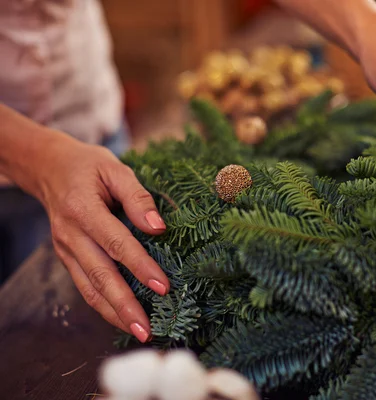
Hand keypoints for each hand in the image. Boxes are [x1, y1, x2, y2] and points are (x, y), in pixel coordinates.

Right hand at [33, 133, 168, 341]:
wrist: (48, 167)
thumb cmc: (87, 166)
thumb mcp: (114, 168)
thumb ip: (137, 197)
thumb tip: (159, 227)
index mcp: (83, 210)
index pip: (116, 243)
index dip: (140, 266)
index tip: (163, 287)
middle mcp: (71, 235)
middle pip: (100, 275)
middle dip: (125, 305)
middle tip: (148, 328)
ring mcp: (66, 249)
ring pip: (90, 288)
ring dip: (114, 313)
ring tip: (139, 331)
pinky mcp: (67, 258)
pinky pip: (85, 286)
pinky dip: (103, 305)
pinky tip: (122, 318)